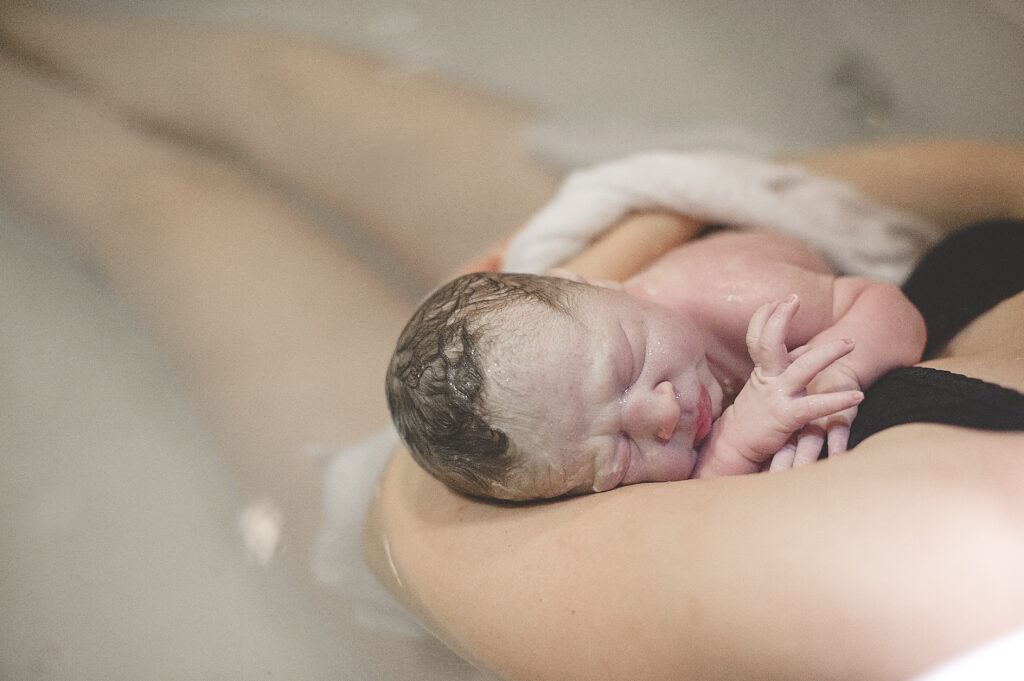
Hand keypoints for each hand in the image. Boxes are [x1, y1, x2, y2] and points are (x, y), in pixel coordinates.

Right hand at [724, 296, 863, 470]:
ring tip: (850, 343)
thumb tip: (805, 348)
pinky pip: (815, 406)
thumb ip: (784, 367)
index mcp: (763, 371)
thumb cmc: (755, 416)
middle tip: (795, 298)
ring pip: (801, 368)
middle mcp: (768, 379)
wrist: (736, 447)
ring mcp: (777, 396)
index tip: (779, 300)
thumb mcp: (765, 387)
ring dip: (827, 353)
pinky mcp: (787, 417)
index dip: (764, 316)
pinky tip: (858, 395)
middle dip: (781, 318)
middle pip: (771, 342)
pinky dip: (838, 400)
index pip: (757, 336)